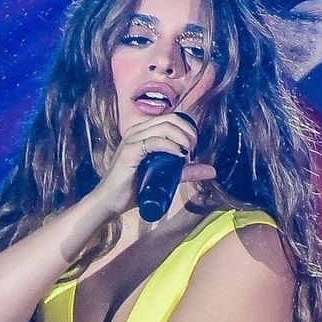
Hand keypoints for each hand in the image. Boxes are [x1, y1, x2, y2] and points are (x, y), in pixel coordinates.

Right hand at [96, 111, 215, 217]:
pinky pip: (153, 142)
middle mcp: (137, 131)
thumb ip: (186, 172)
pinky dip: (170, 147)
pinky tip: (180, 155)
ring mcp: (132, 140)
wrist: (110, 202)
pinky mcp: (129, 151)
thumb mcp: (166, 177)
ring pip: (163, 127)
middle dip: (188, 131)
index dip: (188, 128)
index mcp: (143, 133)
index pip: (171, 118)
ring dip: (181, 137)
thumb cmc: (134, 189)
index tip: (195, 145)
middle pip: (170, 119)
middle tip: (194, 149)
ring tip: (188, 152)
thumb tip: (212, 171)